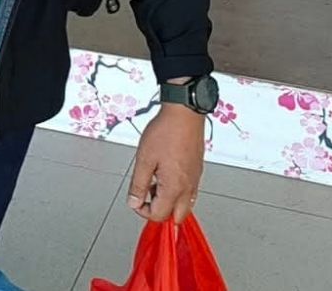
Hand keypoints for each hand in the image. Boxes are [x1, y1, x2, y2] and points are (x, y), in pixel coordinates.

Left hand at [128, 102, 205, 223]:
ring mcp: (195, 179)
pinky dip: (177, 191)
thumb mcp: (144, 159)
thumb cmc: (166, 131)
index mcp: (174, 188)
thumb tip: (134, 202)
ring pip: (184, 204)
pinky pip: (189, 191)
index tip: (136, 199)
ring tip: (155, 182)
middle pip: (176, 216)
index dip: (143, 210)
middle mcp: (188, 187)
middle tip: (147, 196)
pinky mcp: (197, 170)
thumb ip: (138, 185)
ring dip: (169, 201)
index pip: (159, 215)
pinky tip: (166, 174)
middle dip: (159, 211)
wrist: (184, 113)